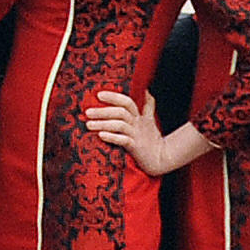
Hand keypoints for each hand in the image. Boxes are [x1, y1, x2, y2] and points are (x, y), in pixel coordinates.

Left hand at [83, 88, 205, 175]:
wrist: (162, 158)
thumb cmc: (152, 139)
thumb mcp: (150, 120)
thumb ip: (148, 106)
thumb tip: (147, 92)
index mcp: (139, 116)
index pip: (127, 102)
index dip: (114, 97)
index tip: (99, 94)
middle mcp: (137, 124)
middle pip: (121, 112)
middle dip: (103, 111)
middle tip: (87, 112)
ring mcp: (136, 135)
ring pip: (120, 125)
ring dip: (103, 124)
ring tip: (88, 125)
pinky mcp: (136, 147)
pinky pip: (123, 140)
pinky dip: (112, 137)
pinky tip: (101, 136)